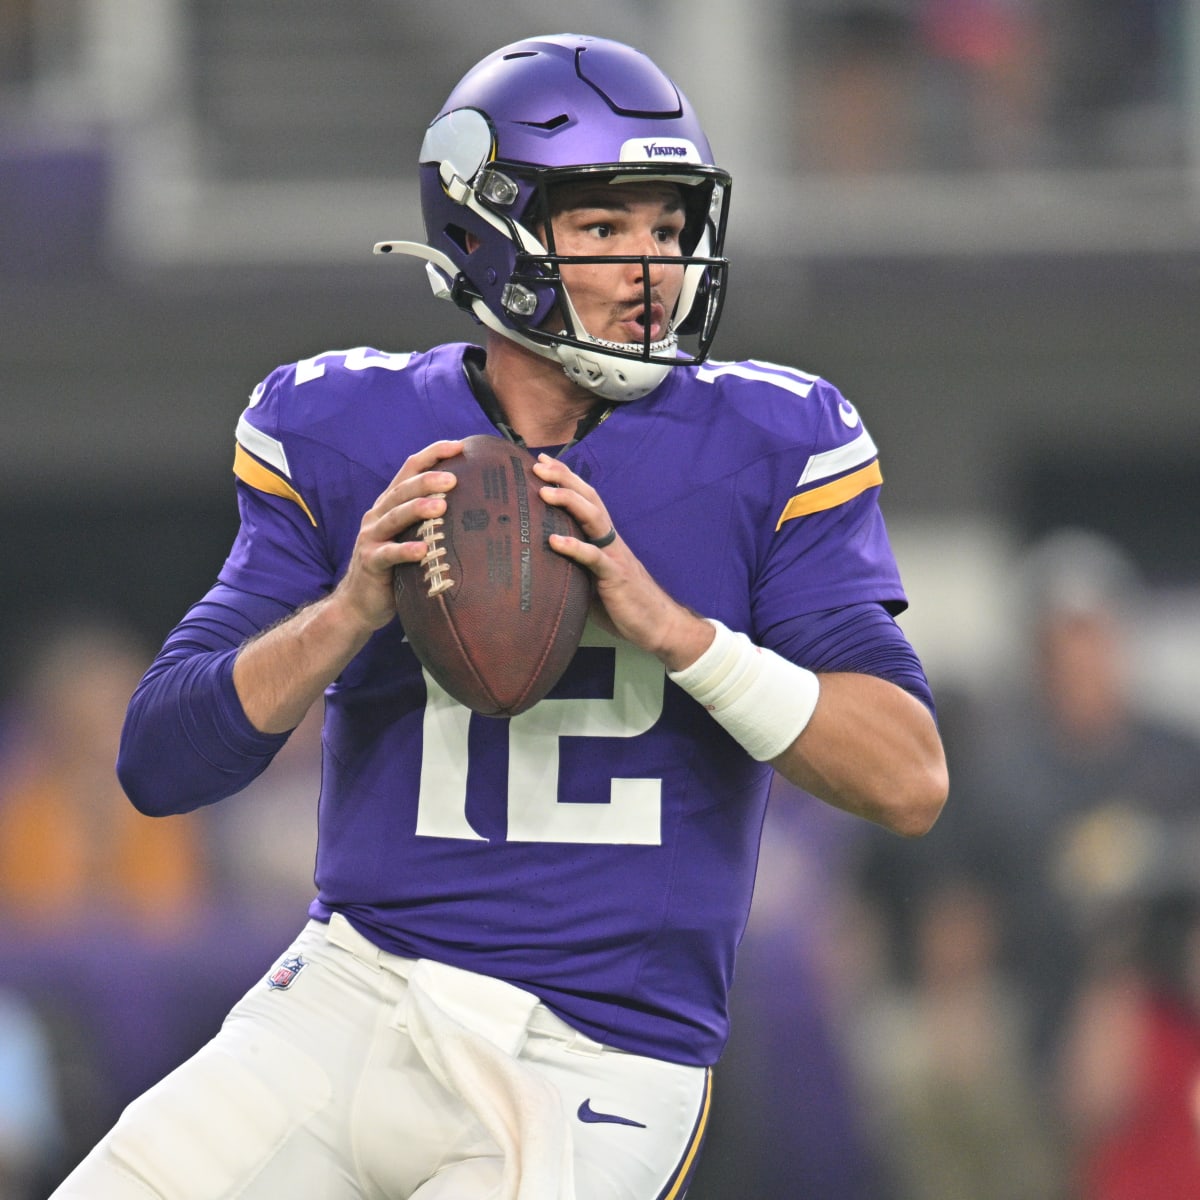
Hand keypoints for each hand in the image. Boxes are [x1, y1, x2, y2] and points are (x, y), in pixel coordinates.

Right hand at [331, 439, 463, 633]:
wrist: (359, 603)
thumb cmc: (395, 568)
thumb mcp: (411, 537)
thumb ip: (431, 521)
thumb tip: (477, 508)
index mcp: (390, 504)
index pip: (410, 469)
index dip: (432, 454)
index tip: (459, 446)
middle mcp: (378, 515)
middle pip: (403, 490)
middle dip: (428, 480)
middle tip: (454, 478)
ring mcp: (372, 538)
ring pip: (394, 516)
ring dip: (417, 508)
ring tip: (441, 505)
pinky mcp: (370, 563)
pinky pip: (388, 555)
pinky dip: (405, 550)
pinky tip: (422, 550)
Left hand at [533, 455, 713, 670]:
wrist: (658, 626)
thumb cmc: (623, 605)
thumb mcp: (592, 582)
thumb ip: (572, 568)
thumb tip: (539, 565)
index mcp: (604, 539)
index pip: (585, 500)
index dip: (566, 479)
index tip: (543, 463)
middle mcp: (610, 540)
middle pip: (588, 499)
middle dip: (564, 479)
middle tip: (538, 465)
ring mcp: (614, 556)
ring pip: (593, 518)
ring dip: (569, 501)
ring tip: (544, 492)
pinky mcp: (616, 576)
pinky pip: (594, 557)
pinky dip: (574, 546)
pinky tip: (555, 540)